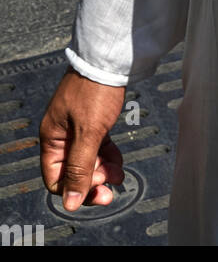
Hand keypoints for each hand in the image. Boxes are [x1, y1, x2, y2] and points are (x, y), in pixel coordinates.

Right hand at [40, 68, 125, 211]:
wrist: (110, 59)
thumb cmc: (96, 90)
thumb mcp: (88, 132)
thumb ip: (79, 168)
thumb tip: (70, 202)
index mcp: (52, 138)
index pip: (56, 178)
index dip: (75, 189)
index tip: (97, 191)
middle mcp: (61, 134)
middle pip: (72, 171)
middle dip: (92, 181)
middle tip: (112, 187)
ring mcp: (77, 127)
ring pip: (87, 159)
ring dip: (103, 170)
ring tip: (120, 174)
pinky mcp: (92, 120)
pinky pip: (97, 147)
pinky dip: (108, 156)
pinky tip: (118, 160)